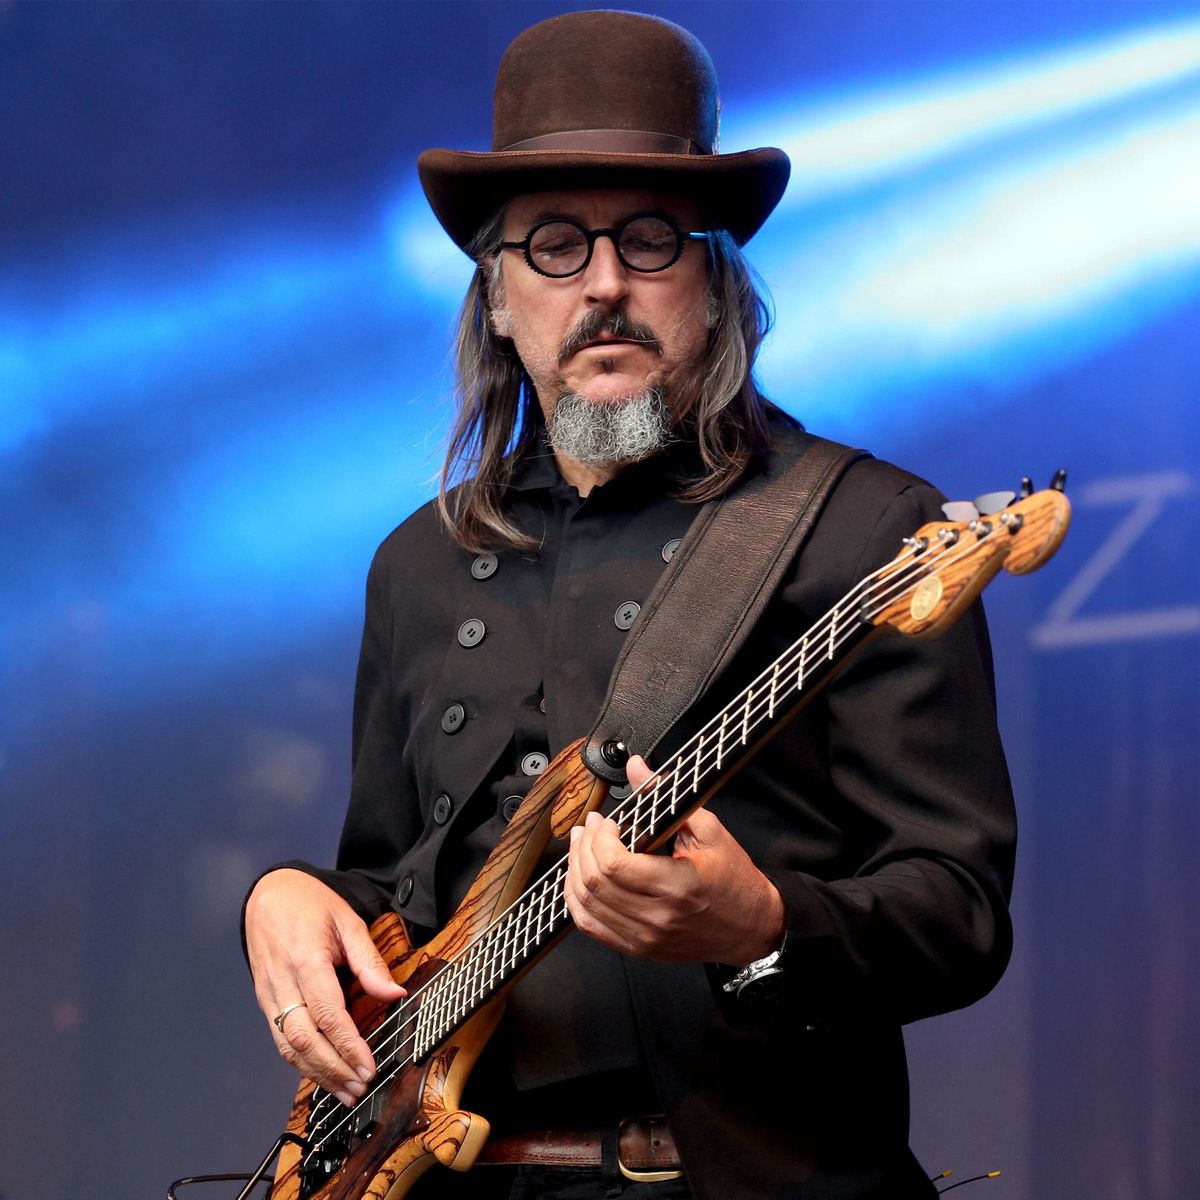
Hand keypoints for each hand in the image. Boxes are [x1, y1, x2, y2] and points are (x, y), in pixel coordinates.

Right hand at [244, 869, 404, 1105]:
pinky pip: (280, 1040)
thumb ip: (369, 961)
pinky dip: (301, 1062)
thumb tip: (394, 994)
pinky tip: (322, 1075)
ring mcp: (268, 995)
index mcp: (306, 959)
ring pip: (288, 1046)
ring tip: (346, 1092)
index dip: (348, 1046)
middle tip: (360, 1088)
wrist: (268, 894)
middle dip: (334, 1070)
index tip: (369, 1067)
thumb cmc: (310, 905)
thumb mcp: (348, 921)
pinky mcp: (263, 1002)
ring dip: (317, 1074)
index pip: (327, 1013)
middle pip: (304, 1039)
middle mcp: (282, 982)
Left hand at [564, 756, 785, 965]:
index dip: (600, 837)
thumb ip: (665, 797)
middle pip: (594, 882)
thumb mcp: (709, 830)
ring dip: (575, 869)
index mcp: (675, 887)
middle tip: (592, 826)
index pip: (614, 864)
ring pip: (585, 905)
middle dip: (584, 846)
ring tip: (582, 845)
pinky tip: (580, 878)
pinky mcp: (637, 948)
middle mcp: (655, 917)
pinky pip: (591, 927)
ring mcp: (643, 938)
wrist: (751, 927)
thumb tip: (636, 768)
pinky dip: (577, 901)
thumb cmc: (735, 881)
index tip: (609, 822)